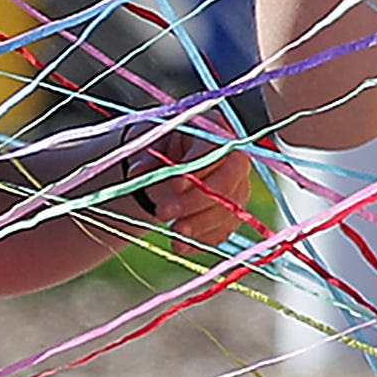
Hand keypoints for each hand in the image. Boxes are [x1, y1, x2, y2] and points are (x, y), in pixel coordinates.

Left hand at [105, 119, 252, 246]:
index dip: (197, 168)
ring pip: (229, 210)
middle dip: (195, 201)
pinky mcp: (235, 211)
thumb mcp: (152, 140)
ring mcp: (240, 186)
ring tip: (173, 235)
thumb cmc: (165, 142)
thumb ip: (146, 153)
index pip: (215, 149)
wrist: (174, 158)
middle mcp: (236, 158)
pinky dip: (204, 240)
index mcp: (217, 131)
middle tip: (162, 212)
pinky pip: (226, 228)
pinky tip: (182, 246)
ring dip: (200, 225)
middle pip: (226, 182)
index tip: (173, 185)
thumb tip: (137, 171)